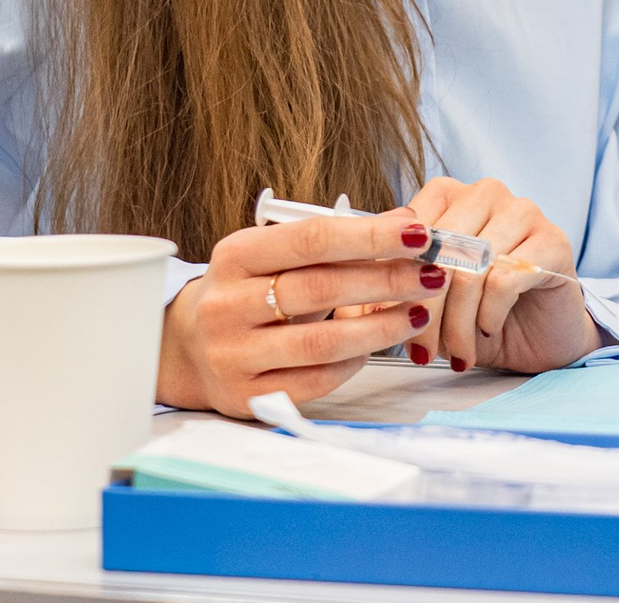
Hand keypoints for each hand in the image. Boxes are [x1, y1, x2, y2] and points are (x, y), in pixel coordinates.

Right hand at [157, 209, 442, 416]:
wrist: (187, 348)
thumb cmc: (247, 292)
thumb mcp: (272, 255)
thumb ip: (331, 243)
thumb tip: (405, 222)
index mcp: (234, 257)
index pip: (311, 239)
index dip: (369, 235)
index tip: (417, 231)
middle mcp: (227, 306)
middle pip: (321, 289)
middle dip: (387, 279)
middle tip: (431, 273)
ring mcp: (233, 355)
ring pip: (323, 341)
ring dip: (381, 326)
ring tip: (419, 311)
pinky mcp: (248, 396)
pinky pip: (316, 379)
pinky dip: (354, 361)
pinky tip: (376, 345)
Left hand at [403, 177, 599, 374]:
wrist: (539, 337)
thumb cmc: (478, 314)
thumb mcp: (425, 303)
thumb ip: (388, 290)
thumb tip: (350, 299)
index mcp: (448, 194)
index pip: (408, 230)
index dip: (395, 281)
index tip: (391, 323)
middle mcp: (485, 192)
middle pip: (441, 250)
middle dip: (427, 309)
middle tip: (423, 351)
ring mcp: (523, 211)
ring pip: (472, 268)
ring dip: (458, 322)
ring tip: (457, 352)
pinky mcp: (553, 241)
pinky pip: (506, 280)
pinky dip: (489, 316)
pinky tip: (489, 329)